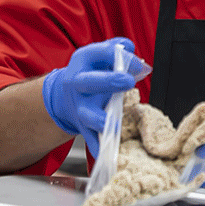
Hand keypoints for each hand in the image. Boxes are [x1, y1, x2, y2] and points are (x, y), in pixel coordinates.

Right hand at [41, 37, 145, 156]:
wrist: (65, 95)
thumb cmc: (91, 72)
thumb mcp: (101, 56)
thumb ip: (119, 51)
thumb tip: (135, 58)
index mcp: (83, 60)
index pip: (102, 53)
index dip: (122, 57)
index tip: (139, 65)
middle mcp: (77, 83)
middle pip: (90, 82)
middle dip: (109, 81)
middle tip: (127, 81)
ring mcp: (79, 106)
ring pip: (87, 114)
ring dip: (100, 120)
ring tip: (112, 124)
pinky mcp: (82, 125)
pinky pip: (90, 138)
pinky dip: (99, 146)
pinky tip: (107, 153)